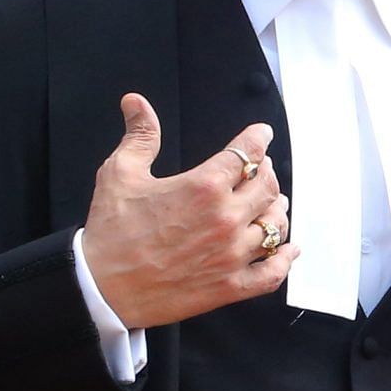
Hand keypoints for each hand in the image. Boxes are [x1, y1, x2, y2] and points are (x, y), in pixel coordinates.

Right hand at [82, 95, 295, 328]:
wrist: (101, 288)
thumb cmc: (110, 232)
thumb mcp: (119, 174)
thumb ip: (140, 135)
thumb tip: (136, 102)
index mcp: (203, 187)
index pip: (246, 154)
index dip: (257, 139)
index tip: (262, 135)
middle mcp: (226, 219)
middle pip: (268, 187)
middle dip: (267, 173)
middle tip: (261, 170)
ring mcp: (232, 254)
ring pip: (276, 227)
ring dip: (277, 211)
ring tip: (273, 205)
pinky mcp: (231, 286)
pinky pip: (273, 273)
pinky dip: (285, 260)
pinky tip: (288, 250)